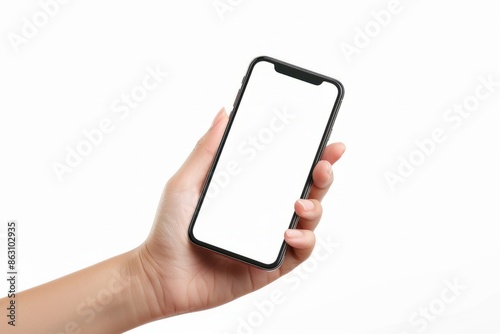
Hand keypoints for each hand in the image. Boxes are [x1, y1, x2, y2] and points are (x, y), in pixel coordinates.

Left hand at [135, 108, 345, 317]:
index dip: (311, 153)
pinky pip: (299, 252)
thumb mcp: (185, 182)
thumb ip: (207, 149)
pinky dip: (303, 241)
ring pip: (310, 220)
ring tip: (300, 203)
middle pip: (307, 190)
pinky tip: (289, 233)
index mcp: (250, 190)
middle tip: (324, 164)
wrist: (160, 276)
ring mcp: (269, 238)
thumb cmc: (169, 229)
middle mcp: (265, 212)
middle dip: (323, 175)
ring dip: (315, 207)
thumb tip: (224, 113)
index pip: (287, 168)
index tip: (325, 139)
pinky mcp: (270, 265)